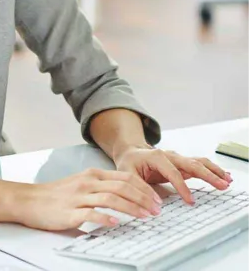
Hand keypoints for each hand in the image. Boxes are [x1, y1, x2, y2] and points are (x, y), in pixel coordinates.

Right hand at [17, 167, 163, 230]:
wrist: (30, 200)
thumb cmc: (56, 195)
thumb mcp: (81, 184)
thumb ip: (100, 187)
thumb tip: (125, 197)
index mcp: (92, 175)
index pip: (125, 177)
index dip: (144, 188)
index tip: (156, 199)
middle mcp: (87, 182)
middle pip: (122, 186)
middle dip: (143, 198)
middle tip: (157, 209)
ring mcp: (79, 196)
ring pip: (111, 198)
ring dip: (132, 207)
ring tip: (145, 216)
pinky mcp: (70, 212)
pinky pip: (90, 214)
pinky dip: (105, 218)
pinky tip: (116, 223)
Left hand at [114, 145, 232, 203]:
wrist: (131, 151)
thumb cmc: (129, 162)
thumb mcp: (127, 174)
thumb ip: (138, 188)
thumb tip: (153, 204)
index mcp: (156, 156)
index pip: (172, 172)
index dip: (182, 187)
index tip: (190, 201)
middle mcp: (170, 155)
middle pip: (191, 164)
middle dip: (207, 175)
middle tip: (221, 185)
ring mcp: (177, 159)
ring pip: (198, 163)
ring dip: (213, 171)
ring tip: (226, 181)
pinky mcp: (181, 165)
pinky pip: (199, 166)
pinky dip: (211, 170)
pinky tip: (222, 176)